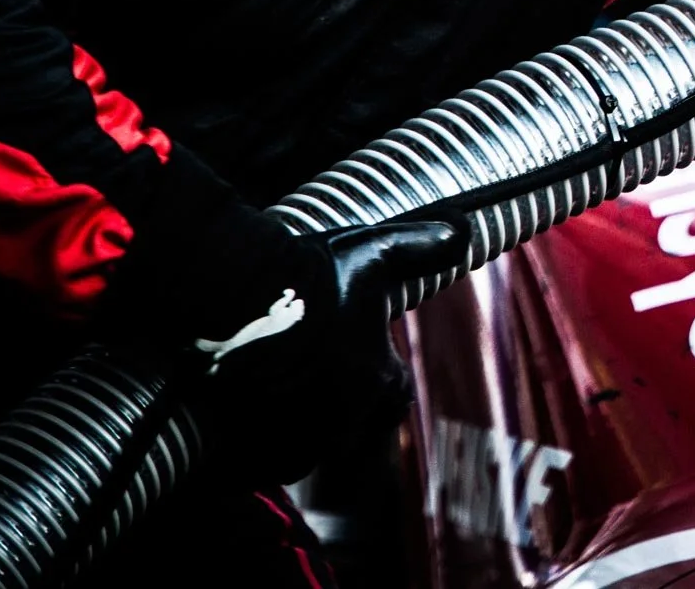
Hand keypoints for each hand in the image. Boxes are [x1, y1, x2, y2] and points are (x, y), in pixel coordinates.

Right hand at [193, 220, 465, 485]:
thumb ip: (420, 247)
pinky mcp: (244, 448)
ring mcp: (289, 438)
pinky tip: (243, 420)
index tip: (365, 365)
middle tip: (318, 388)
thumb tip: (461, 231)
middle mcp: (338, 420)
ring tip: (278, 403)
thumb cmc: (309, 273)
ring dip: (296, 435)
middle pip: (349, 434)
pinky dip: (254, 449)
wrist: (232, 294)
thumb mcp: (373, 252)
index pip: (394, 397)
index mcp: (375, 382)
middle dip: (340, 416)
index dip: (383, 382)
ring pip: (302, 454)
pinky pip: (256, 464)